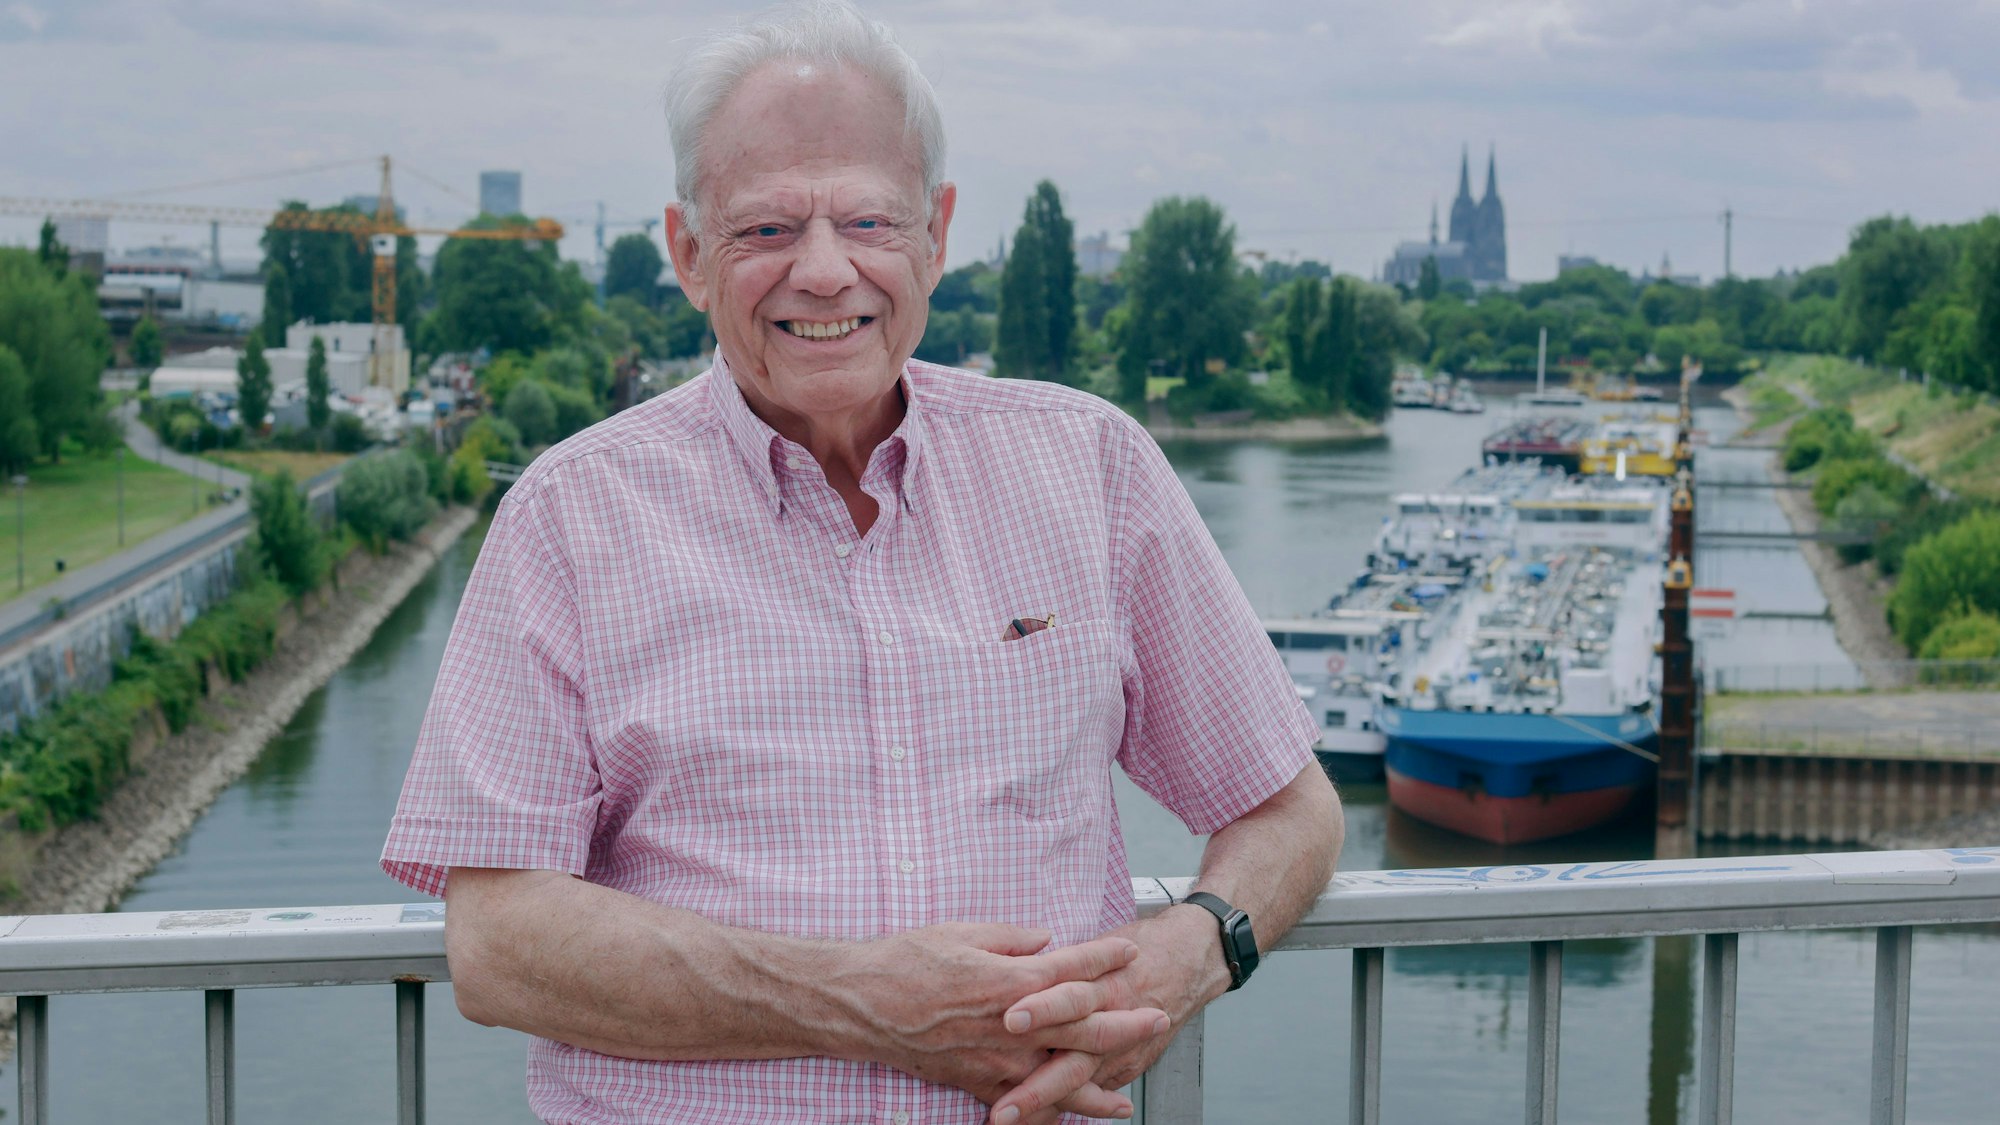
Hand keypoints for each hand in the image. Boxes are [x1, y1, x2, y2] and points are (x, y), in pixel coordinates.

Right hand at [830, 922, 1168, 1110]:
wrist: (860, 1004)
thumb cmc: (905, 961)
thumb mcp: (962, 931)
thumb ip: (1012, 937)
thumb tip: (1046, 939)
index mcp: (1009, 979)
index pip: (1073, 968)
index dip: (1105, 958)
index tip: (1130, 950)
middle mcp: (1011, 1025)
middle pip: (1084, 1027)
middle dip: (1126, 1022)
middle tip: (1158, 1017)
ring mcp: (996, 1061)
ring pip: (1061, 1076)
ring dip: (1100, 1082)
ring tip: (1129, 1095)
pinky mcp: (976, 1083)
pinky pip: (1025, 1102)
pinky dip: (1054, 1111)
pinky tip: (1071, 1118)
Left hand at [988, 905, 1230, 1122]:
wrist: (1191, 960)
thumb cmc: (1137, 948)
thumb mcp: (1098, 942)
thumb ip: (1055, 962)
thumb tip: (1012, 964)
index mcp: (1102, 979)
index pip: (1070, 994)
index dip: (1041, 1007)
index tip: (1008, 1020)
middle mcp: (1111, 1018)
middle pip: (1072, 1052)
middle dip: (1037, 1080)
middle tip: (1003, 1103)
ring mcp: (1120, 1048)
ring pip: (1079, 1079)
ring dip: (1043, 1101)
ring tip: (1008, 1118)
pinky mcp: (1126, 1066)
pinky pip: (1092, 1092)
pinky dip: (1066, 1105)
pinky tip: (1036, 1121)